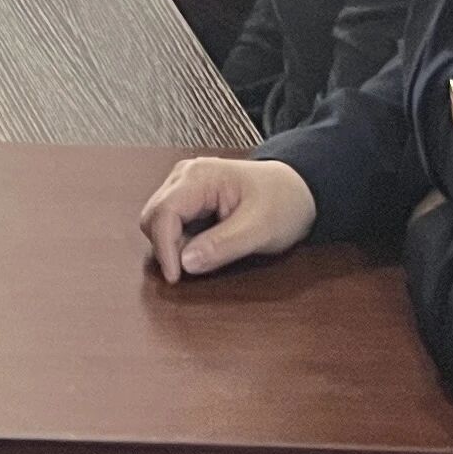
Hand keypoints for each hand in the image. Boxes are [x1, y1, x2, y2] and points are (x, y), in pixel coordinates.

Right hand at [138, 157, 318, 282]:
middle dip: (168, 248)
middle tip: (197, 268)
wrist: (298, 190)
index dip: (164, 249)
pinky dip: (182, 242)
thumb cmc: (284, 201)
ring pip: (159, 222)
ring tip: (210, 254)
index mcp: (199, 176)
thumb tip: (185, 263)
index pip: (163, 213)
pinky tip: (207, 246)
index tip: (176, 277)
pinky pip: (171, 224)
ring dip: (175, 246)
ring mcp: (184, 186)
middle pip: (154, 217)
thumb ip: (223, 246)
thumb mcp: (260, 229)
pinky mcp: (188, 198)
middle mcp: (184, 176)